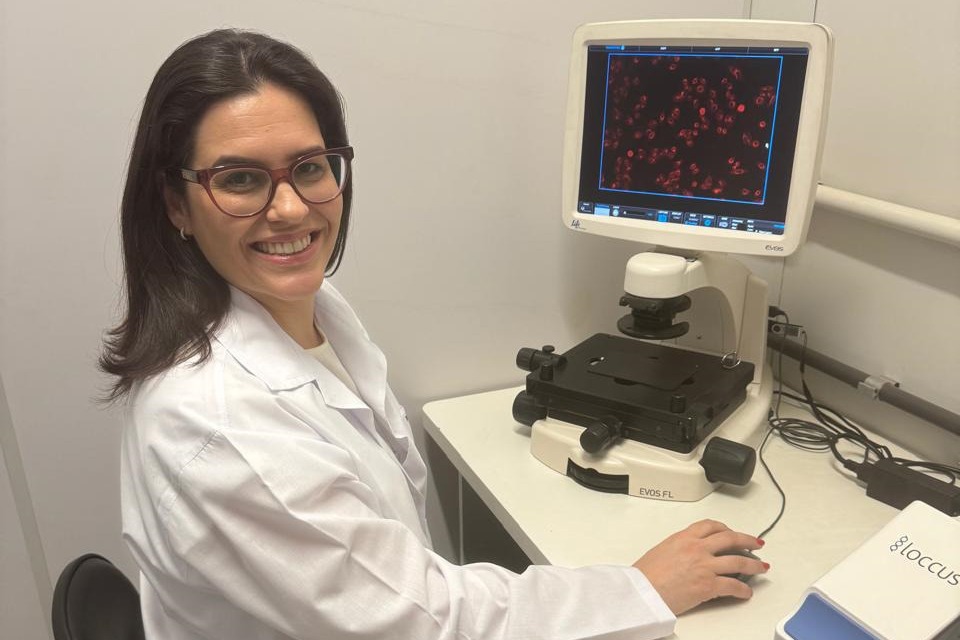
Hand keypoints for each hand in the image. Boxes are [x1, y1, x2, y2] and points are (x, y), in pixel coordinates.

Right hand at [632, 519, 767, 614]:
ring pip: (739, 561)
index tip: (731, 531)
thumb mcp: (662, 550)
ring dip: (754, 565)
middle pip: (731, 539)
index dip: (725, 528)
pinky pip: (733, 586)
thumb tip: (688, 553)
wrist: (643, 591)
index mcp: (685, 537)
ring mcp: (706, 566)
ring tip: (762, 567)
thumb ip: (679, 547)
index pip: (711, 526)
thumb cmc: (646, 574)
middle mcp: (698, 548)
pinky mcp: (709, 586)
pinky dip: (743, 590)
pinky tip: (746, 592)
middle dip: (748, 540)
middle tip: (756, 543)